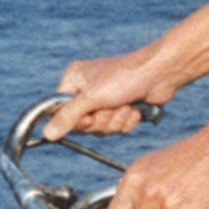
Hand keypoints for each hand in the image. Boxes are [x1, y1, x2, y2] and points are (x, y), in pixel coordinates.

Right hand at [45, 54, 175, 140]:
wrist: (161, 74)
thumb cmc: (125, 77)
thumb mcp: (93, 98)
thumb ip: (68, 116)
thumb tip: (47, 134)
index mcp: (74, 80)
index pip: (61, 111)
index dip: (77, 121)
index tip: (90, 118)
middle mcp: (87, 89)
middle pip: (83, 124)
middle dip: (101, 120)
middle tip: (112, 108)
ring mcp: (105, 99)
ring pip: (101, 128)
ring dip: (115, 121)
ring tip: (126, 106)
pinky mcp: (121, 108)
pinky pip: (116, 128)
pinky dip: (127, 122)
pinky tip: (135, 110)